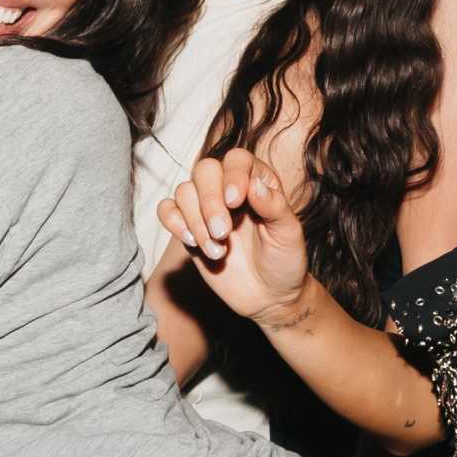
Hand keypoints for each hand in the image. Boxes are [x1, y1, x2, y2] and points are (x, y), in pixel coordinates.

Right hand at [158, 149, 310, 328]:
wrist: (269, 296)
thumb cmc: (284, 261)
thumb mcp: (289, 234)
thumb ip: (275, 206)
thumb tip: (254, 184)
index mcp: (257, 181)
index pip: (237, 160)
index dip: (233, 175)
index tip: (236, 202)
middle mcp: (228, 188)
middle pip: (204, 170)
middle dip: (209, 201)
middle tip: (223, 232)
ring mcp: (205, 207)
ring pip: (184, 191)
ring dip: (195, 220)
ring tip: (217, 249)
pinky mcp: (188, 227)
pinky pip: (166, 210)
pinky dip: (173, 222)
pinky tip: (192, 241)